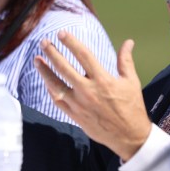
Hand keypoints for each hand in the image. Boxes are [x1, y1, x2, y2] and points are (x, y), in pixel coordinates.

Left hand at [33, 30, 151, 160]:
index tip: (62, 33)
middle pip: (64, 68)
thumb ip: (126, 61)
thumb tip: (128, 42)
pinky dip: (51, 90)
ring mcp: (79, 105)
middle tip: (44, 42)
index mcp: (103, 80)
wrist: (129, 137)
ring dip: (45, 72)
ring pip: (56, 85)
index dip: (71, 43)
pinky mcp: (75, 116)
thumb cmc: (132, 107)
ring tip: (37, 60)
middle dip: (52, 53)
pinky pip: (58, 101)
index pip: (83, 56)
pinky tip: (46, 81)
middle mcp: (88, 91)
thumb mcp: (131, 82)